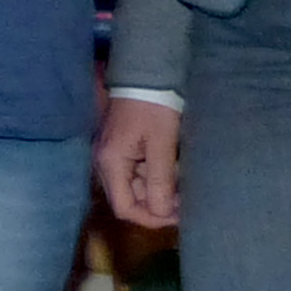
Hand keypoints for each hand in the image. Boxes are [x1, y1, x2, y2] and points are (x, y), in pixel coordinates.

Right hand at [97, 97, 180, 227]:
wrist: (145, 73)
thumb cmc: (154, 106)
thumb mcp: (162, 144)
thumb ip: (160, 181)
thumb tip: (163, 213)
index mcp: (111, 164)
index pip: (124, 208)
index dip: (150, 218)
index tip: (178, 215)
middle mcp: (105, 164)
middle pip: (128, 199)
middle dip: (157, 204)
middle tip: (185, 200)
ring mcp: (111, 155)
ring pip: (134, 187)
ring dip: (157, 189)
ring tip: (182, 182)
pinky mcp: (120, 148)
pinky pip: (136, 172)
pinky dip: (155, 176)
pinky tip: (172, 169)